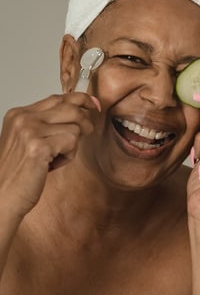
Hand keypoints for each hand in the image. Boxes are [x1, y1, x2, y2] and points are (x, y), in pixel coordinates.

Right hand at [0, 93, 98, 218]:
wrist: (2, 196)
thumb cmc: (18, 172)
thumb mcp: (29, 140)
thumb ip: (47, 124)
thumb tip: (80, 111)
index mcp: (19, 114)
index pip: (57, 98)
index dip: (80, 99)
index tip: (94, 104)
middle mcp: (23, 119)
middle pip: (71, 107)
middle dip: (85, 122)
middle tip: (85, 134)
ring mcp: (30, 131)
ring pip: (75, 127)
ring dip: (72, 146)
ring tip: (55, 158)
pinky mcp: (39, 147)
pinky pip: (73, 142)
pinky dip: (68, 156)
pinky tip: (52, 166)